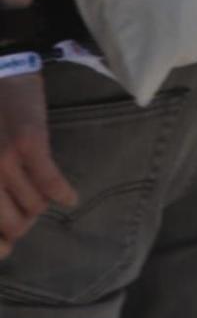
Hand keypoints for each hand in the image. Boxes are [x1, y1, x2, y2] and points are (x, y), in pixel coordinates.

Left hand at [0, 73, 76, 256]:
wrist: (3, 72)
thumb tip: (4, 236)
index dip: (1, 244)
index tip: (6, 243)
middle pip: (13, 226)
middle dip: (22, 225)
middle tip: (24, 212)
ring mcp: (5, 161)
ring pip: (34, 207)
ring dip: (40, 204)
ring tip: (40, 192)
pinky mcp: (30, 145)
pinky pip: (51, 183)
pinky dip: (63, 193)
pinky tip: (69, 197)